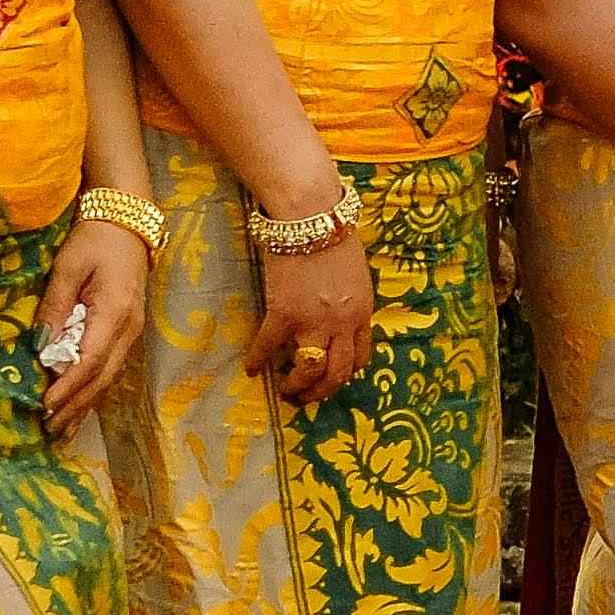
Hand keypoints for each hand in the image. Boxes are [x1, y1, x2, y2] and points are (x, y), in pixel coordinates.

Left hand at [31, 213, 150, 441]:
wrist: (127, 222)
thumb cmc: (95, 241)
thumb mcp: (68, 268)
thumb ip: (54, 308)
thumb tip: (40, 348)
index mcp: (114, 312)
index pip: (90, 359)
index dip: (68, 386)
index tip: (46, 405)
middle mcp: (128, 328)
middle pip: (102, 376)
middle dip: (76, 405)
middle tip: (50, 429)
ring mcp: (132, 331)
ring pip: (109, 377)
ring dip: (86, 404)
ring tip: (63, 429)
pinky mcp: (128, 330)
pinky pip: (111, 367)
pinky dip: (94, 390)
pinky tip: (81, 406)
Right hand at [246, 168, 374, 410]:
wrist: (311, 217)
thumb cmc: (334, 235)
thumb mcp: (356, 273)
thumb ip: (350, 298)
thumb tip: (338, 314)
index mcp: (363, 312)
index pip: (360, 357)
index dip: (344, 374)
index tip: (330, 379)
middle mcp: (343, 323)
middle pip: (338, 373)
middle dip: (321, 391)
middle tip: (305, 397)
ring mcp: (314, 321)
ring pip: (310, 370)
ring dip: (296, 386)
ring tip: (284, 389)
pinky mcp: (283, 314)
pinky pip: (267, 347)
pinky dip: (257, 360)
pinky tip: (251, 367)